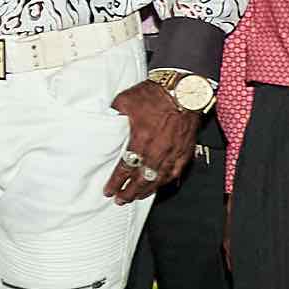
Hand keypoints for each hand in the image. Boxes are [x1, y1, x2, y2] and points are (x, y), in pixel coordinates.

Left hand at [106, 80, 196, 201]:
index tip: (109, 190)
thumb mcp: (125, 101)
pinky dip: (166, 181)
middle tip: (121, 200)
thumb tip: (102, 122)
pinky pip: (176, 171)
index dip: (116, 182)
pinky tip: (160, 185)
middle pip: (142, 178)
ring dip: (147, 190)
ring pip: (159, 178)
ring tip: (137, 196)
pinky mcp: (185, 150)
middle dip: (130, 192)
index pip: (126, 167)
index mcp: (141, 139)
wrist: (184, 89)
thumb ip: (113, 115)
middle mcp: (158, 149)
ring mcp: (173, 151)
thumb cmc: (156, 94)